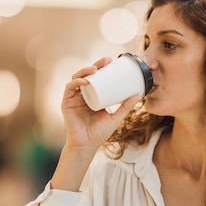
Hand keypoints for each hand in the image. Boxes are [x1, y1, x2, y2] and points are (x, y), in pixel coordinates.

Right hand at [50, 56, 141, 190]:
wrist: (86, 145)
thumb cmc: (99, 133)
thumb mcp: (116, 117)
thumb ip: (126, 107)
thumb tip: (139, 95)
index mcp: (92, 96)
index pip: (96, 77)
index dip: (102, 67)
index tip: (112, 61)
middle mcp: (82, 94)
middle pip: (87, 74)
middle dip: (96, 64)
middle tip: (106, 60)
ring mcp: (73, 98)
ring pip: (77, 78)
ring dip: (85, 70)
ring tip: (95, 69)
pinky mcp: (66, 102)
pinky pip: (69, 88)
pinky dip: (77, 82)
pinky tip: (85, 81)